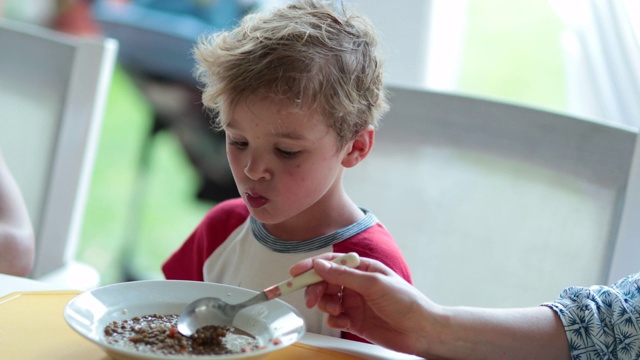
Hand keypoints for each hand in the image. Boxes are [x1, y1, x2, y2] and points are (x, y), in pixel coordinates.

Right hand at [290, 253, 436, 355]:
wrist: (421, 331)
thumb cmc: (407, 302)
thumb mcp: (374, 284)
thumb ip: (345, 276)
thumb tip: (321, 265)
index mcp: (362, 268)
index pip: (331, 263)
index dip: (311, 266)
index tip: (296, 273)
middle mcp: (357, 284)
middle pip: (325, 282)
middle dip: (315, 289)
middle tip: (311, 299)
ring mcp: (355, 303)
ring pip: (327, 300)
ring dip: (326, 305)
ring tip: (335, 311)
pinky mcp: (355, 321)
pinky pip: (334, 318)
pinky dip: (334, 320)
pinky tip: (343, 322)